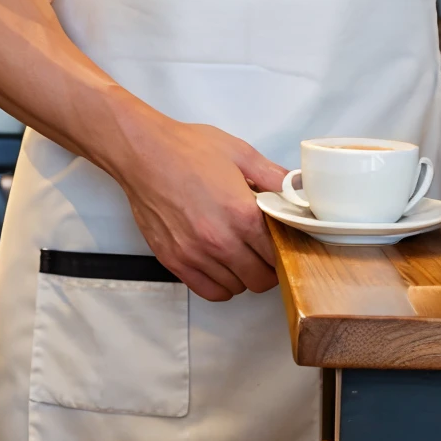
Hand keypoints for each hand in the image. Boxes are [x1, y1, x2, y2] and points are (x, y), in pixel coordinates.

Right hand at [112, 105, 287, 302]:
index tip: (282, 243)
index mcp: (242, 214)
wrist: (143, 152)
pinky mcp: (174, 260)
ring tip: (241, 254)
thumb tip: (297, 189)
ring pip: (236, 287)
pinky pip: (209, 291)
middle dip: (269, 268)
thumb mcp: (240, 153)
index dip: (285, 250)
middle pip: (260, 279)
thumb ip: (273, 175)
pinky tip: (221, 267)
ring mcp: (195, 254)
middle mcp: (220, 241)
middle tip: (265, 251)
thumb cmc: (188, 149)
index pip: (278, 253)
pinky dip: (221, 285)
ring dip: (244, 275)